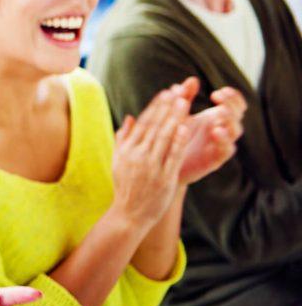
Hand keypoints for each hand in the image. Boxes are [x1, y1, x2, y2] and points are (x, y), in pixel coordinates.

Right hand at [110, 82, 192, 228]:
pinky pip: (172, 156)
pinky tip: (186, 128)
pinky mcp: (163, 178)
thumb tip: (130, 117)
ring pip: (164, 137)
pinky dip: (178, 142)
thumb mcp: (118, 160)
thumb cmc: (125, 187)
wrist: (129, 214)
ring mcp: (150, 166)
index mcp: (127, 149)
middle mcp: (137, 155)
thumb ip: (124, 138)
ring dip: (174, 118)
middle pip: (154, 126)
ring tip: (184, 102)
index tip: (165, 92)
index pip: (143, 123)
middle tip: (177, 91)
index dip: (155, 107)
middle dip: (167, 107)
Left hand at [179, 84, 245, 184]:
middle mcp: (222, 129)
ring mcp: (220, 144)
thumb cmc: (174, 137)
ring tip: (220, 112)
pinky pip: (226, 150)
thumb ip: (185, 97)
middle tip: (218, 97)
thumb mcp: (178, 115)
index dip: (232, 96)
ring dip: (230, 120)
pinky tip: (216, 131)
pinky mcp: (215, 159)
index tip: (219, 92)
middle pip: (237, 115)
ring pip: (235, 132)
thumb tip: (192, 79)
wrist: (165, 164)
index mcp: (216, 117)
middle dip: (231, 104)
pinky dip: (224, 140)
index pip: (235, 103)